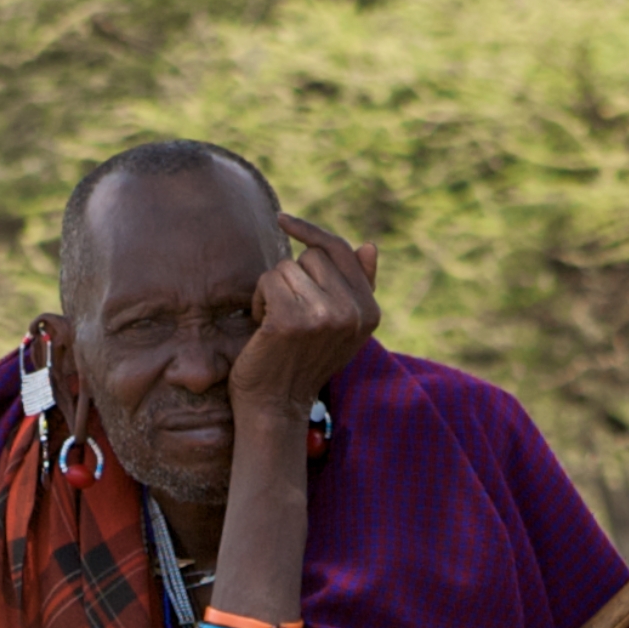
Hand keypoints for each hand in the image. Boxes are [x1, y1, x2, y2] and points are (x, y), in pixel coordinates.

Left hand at [230, 212, 378, 426]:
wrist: (276, 407)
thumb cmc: (301, 364)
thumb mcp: (339, 328)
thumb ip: (357, 289)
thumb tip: (370, 245)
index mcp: (369, 312)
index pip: (341, 250)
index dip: (310, 232)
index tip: (282, 220)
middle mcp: (353, 312)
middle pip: (312, 256)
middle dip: (292, 277)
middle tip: (287, 312)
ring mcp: (324, 316)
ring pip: (287, 267)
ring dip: (272, 291)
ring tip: (275, 324)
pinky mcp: (292, 320)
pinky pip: (269, 280)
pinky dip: (258, 300)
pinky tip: (262, 328)